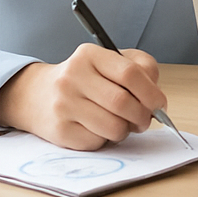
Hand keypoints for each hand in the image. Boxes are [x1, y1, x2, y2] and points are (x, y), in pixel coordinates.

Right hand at [0, 44, 166, 149]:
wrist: (36, 95)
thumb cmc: (84, 78)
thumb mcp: (110, 62)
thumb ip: (141, 70)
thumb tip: (157, 99)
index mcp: (90, 55)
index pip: (130, 73)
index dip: (152, 92)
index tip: (160, 104)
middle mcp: (73, 77)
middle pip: (123, 102)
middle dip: (142, 116)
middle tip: (145, 119)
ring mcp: (64, 105)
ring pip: (113, 126)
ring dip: (126, 130)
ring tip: (123, 124)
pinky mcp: (60, 130)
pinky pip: (97, 141)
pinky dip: (107, 138)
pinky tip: (100, 128)